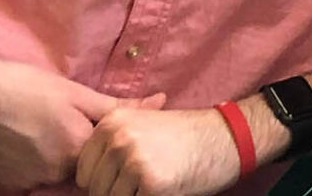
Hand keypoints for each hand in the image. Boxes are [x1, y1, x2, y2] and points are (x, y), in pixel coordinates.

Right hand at [0, 52, 144, 189]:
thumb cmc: (24, 86)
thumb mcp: (75, 92)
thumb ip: (117, 105)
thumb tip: (160, 102)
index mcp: (77, 150)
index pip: (109, 158)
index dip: (110, 144)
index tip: (101, 129)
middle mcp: (53, 174)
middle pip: (82, 169)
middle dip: (83, 151)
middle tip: (67, 125)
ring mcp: (27, 181)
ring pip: (56, 174)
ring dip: (58, 157)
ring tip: (44, 128)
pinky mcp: (5, 183)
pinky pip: (32, 177)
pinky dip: (34, 162)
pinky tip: (25, 138)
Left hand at [74, 104, 234, 195]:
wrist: (229, 137)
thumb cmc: (187, 136)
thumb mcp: (145, 123)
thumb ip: (113, 141)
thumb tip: (84, 179)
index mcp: (111, 124)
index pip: (82, 173)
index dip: (101, 182)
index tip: (124, 178)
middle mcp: (118, 140)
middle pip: (94, 190)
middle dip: (114, 193)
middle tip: (142, 184)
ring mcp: (134, 162)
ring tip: (154, 184)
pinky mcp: (152, 184)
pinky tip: (167, 188)